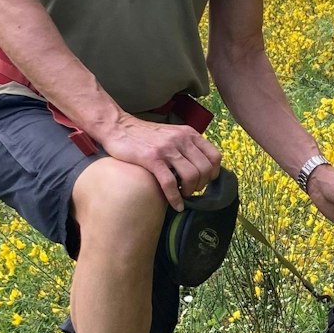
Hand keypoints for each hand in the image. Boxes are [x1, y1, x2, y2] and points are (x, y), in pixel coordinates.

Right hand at [97, 114, 221, 209]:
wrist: (118, 127)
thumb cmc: (145, 136)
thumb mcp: (172, 134)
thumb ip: (186, 146)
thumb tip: (200, 168)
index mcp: (189, 134)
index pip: (215, 156)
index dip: (213, 173)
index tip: (204, 182)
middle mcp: (181, 139)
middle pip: (205, 169)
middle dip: (201, 185)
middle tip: (191, 191)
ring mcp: (167, 149)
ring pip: (191, 176)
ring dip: (190, 192)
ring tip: (183, 196)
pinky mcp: (152, 158)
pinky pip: (170, 183)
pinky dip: (175, 198)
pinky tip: (175, 205)